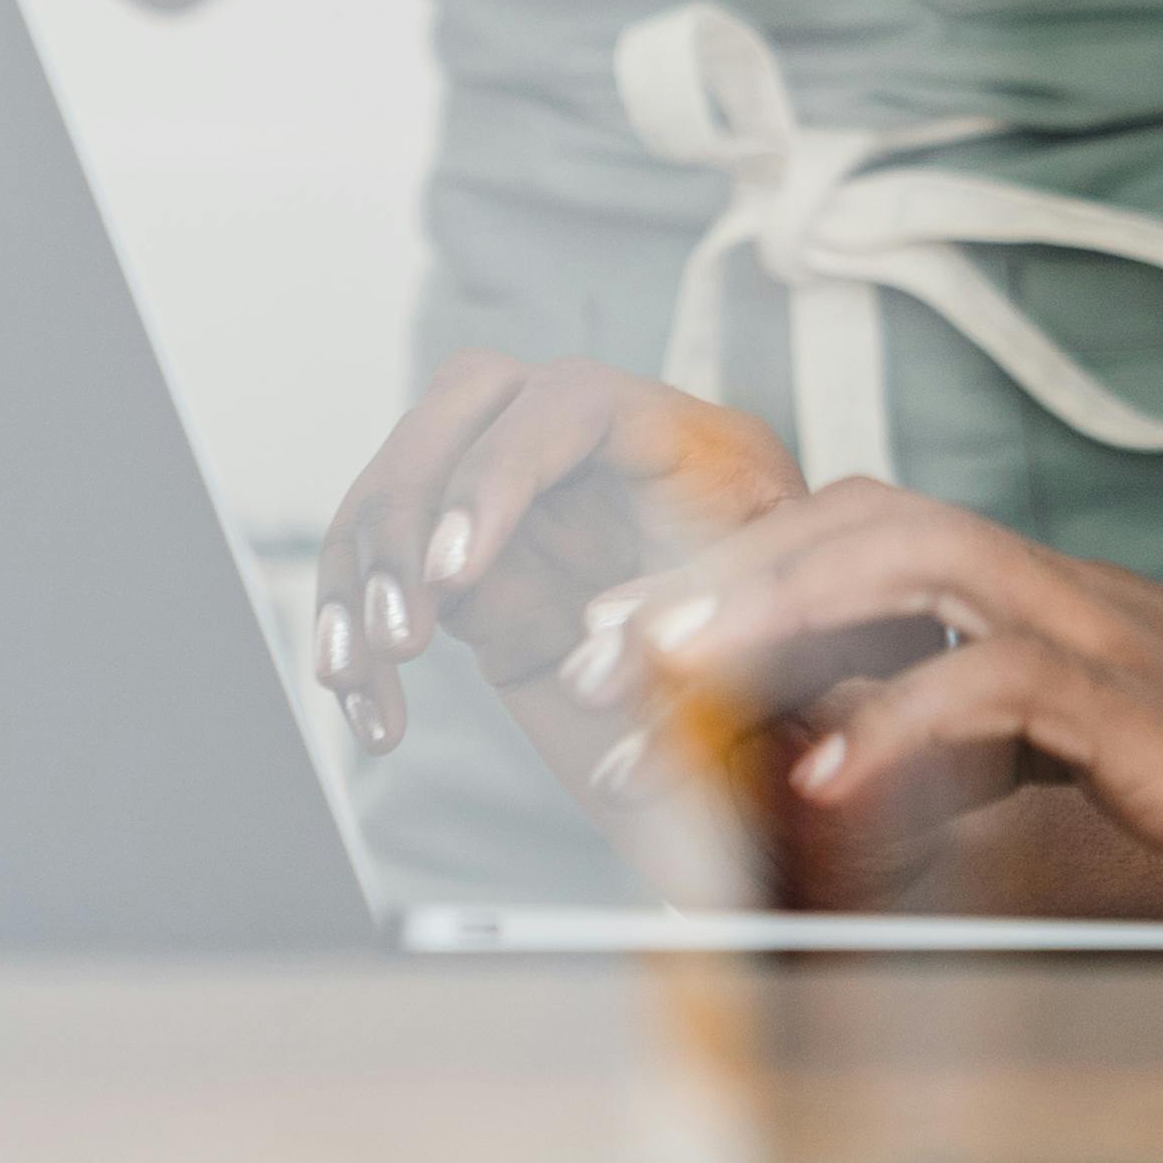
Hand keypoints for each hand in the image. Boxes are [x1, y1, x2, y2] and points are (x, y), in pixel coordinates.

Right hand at [313, 355, 798, 773]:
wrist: (785, 761)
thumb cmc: (807, 691)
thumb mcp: (783, 654)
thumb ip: (700, 633)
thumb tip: (600, 639)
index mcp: (688, 446)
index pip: (571, 401)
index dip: (501, 471)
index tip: (455, 572)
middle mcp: (597, 453)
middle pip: (464, 402)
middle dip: (408, 505)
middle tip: (404, 626)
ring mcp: (529, 505)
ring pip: (404, 480)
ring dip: (360, 571)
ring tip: (363, 671)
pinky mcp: (479, 576)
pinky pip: (387, 570)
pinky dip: (356, 631)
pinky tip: (367, 706)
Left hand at [589, 479, 1162, 952]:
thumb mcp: (1099, 754)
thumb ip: (981, 744)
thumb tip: (842, 773)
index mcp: (1051, 594)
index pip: (867, 525)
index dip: (739, 564)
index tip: (631, 632)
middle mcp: (1068, 590)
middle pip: (865, 516)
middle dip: (717, 571)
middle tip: (603, 649)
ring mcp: (1114, 640)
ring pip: (914, 560)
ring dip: (775, 608)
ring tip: (672, 672)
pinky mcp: (1153, 720)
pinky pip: (1004, 689)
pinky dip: (901, 724)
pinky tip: (824, 781)